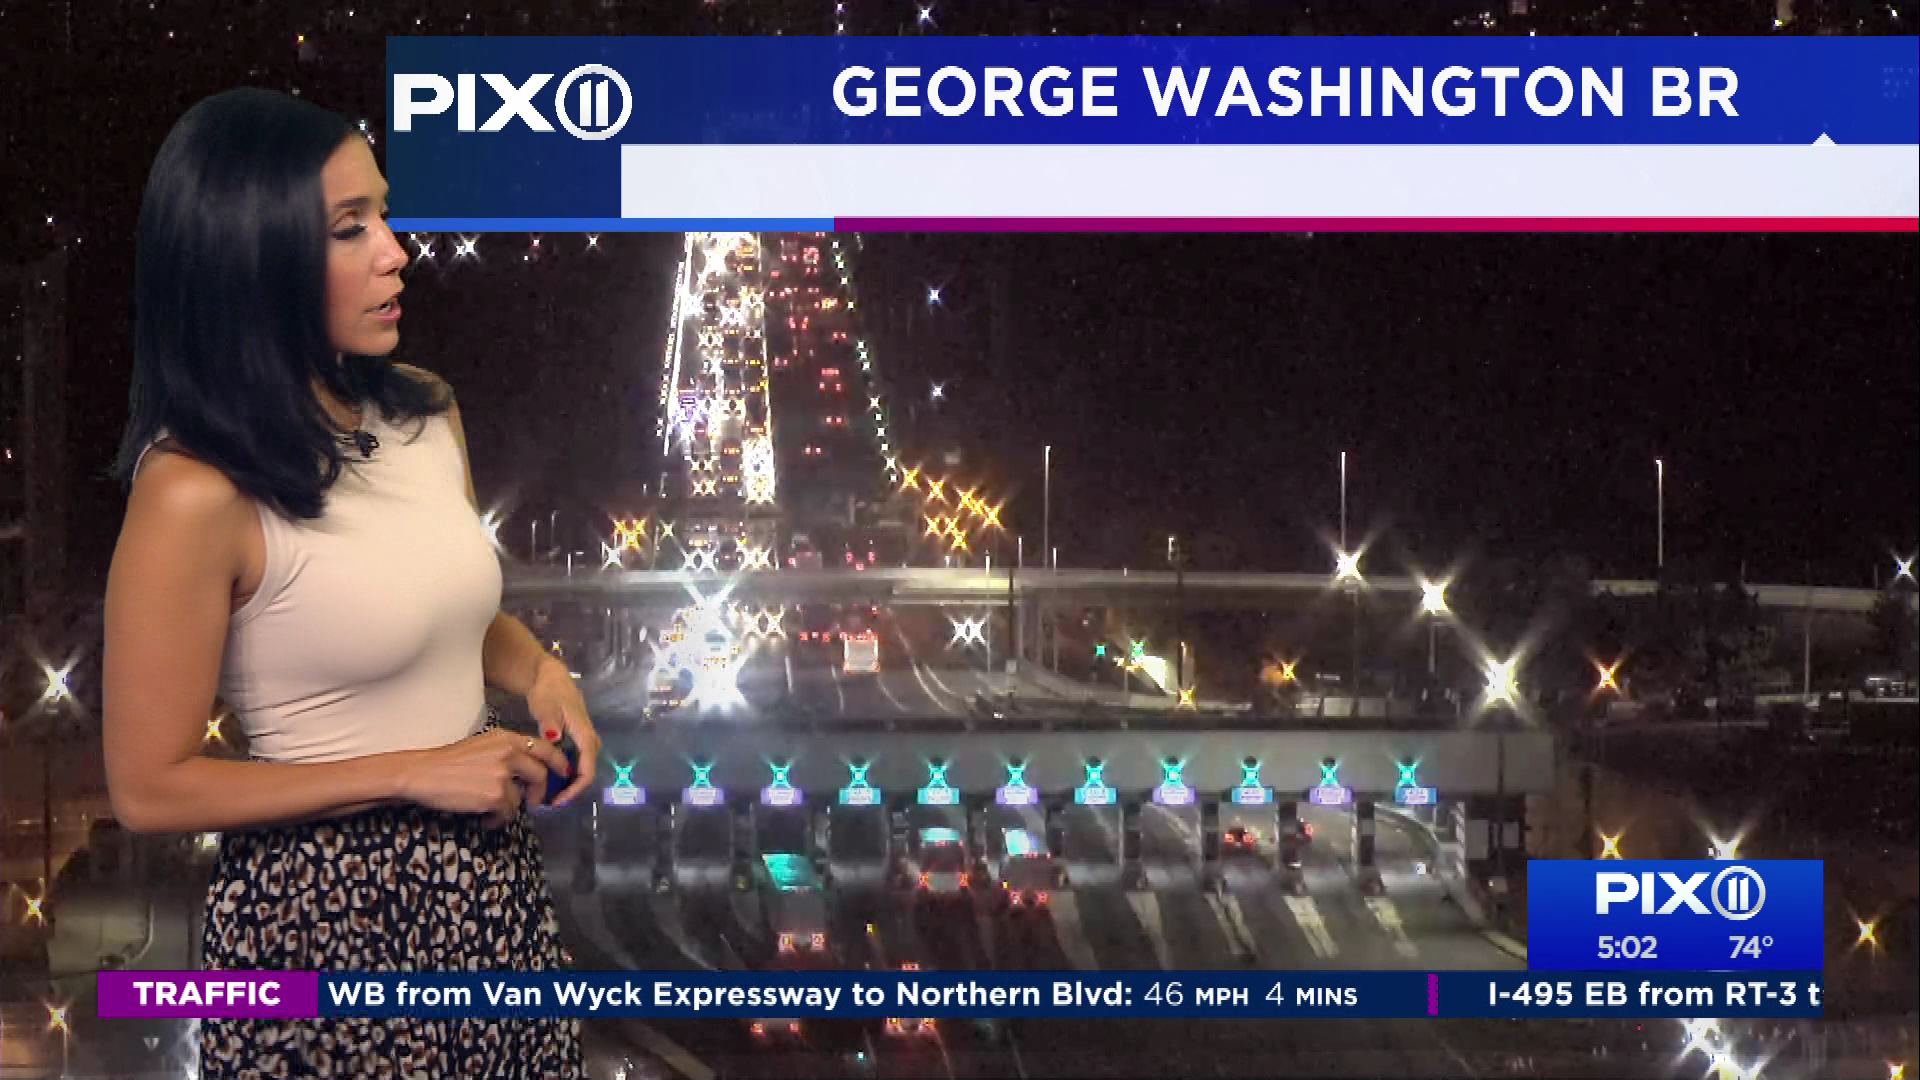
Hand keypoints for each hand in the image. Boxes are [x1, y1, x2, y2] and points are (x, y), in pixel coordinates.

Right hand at [397, 728, 571, 826]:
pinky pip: (508, 813)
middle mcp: (509, 752)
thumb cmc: (448, 762)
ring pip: (522, 798)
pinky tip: (484, 818)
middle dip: (540, 793)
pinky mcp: (495, 795)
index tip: (563, 775)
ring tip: (493, 811)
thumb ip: (508, 753)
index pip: (546, 748)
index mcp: (507, 738)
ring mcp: (503, 774)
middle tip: (534, 803)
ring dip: (510, 808)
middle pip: (542, 774)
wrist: (422, 773)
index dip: (559, 763)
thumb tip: (528, 772)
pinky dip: (497, 820)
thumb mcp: (483, 746)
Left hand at [527, 656, 599, 806]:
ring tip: (550, 795)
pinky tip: (551, 779)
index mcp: (585, 734)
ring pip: (583, 767)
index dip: (575, 788)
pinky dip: (567, 773)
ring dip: (570, 783)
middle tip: (551, 802)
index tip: (559, 801)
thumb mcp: (545, 706)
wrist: (551, 678)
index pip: (587, 769)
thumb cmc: (549, 692)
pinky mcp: (579, 740)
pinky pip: (577, 761)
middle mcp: (590, 739)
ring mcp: (585, 740)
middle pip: (587, 771)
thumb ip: (549, 723)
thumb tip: (554, 738)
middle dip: (572, 790)